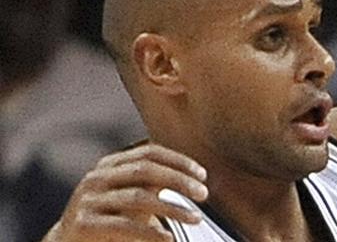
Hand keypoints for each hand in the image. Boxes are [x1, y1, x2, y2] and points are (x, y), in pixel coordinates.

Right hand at [46, 142, 207, 241]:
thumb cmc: (109, 215)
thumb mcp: (130, 194)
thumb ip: (152, 182)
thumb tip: (194, 177)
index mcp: (110, 163)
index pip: (149, 152)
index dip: (178, 160)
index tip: (202, 174)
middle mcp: (98, 176)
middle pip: (146, 170)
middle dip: (179, 180)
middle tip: (204, 193)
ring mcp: (89, 199)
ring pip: (139, 197)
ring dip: (173, 208)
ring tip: (196, 217)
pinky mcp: (84, 224)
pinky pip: (124, 226)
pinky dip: (150, 233)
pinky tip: (169, 239)